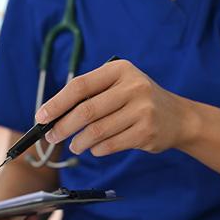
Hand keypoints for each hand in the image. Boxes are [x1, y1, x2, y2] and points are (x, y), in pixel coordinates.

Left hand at [35, 59, 195, 155]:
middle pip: (86, 111)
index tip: (40, 118)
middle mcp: (133, 86)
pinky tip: (94, 148)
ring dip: (79, 142)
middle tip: (51, 137)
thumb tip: (53, 116)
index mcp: (119, 70)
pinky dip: (97, 149)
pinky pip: (110, 144)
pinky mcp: (147, 131)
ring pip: (97, 131)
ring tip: (74, 145)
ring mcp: (143, 109)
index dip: (57, 103)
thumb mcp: (117, 86)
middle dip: (63, 127)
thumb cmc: (137, 100)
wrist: (178, 116)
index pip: (79, 86)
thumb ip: (90, 95)